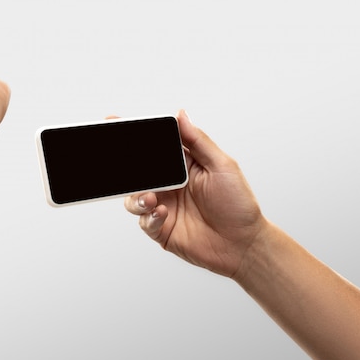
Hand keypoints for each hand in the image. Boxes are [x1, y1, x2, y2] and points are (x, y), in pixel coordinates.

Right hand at [124, 110, 266, 278]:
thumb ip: (198, 141)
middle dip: (124, 166)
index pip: (154, 146)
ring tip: (149, 197)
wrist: (244, 245)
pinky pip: (145, 221)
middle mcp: (169, 185)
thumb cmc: (239, 205)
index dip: (134, 135)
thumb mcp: (222, 166)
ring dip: (136, 196)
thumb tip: (181, 115)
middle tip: (118, 162)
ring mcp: (163, 207)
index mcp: (182, 165)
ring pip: (134, 197)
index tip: (115, 122)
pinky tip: (161, 213)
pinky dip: (149, 216)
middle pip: (137, 172)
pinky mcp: (162, 229)